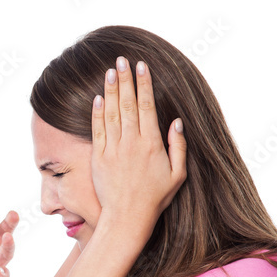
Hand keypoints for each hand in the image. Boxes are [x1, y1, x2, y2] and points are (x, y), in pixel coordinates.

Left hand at [91, 57, 186, 233]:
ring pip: (111, 113)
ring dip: (110, 90)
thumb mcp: (177, 175)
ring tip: (110, 71)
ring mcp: (113, 149)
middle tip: (122, 59)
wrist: (127, 218)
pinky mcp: (98, 158)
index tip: (141, 66)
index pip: (146, 106)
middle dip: (125, 79)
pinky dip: (97, 112)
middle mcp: (131, 143)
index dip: (144, 84)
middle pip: (128, 104)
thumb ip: (178, 147)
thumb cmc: (155, 198)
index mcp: (152, 144)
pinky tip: (98, 97)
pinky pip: (97, 130)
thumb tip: (176, 121)